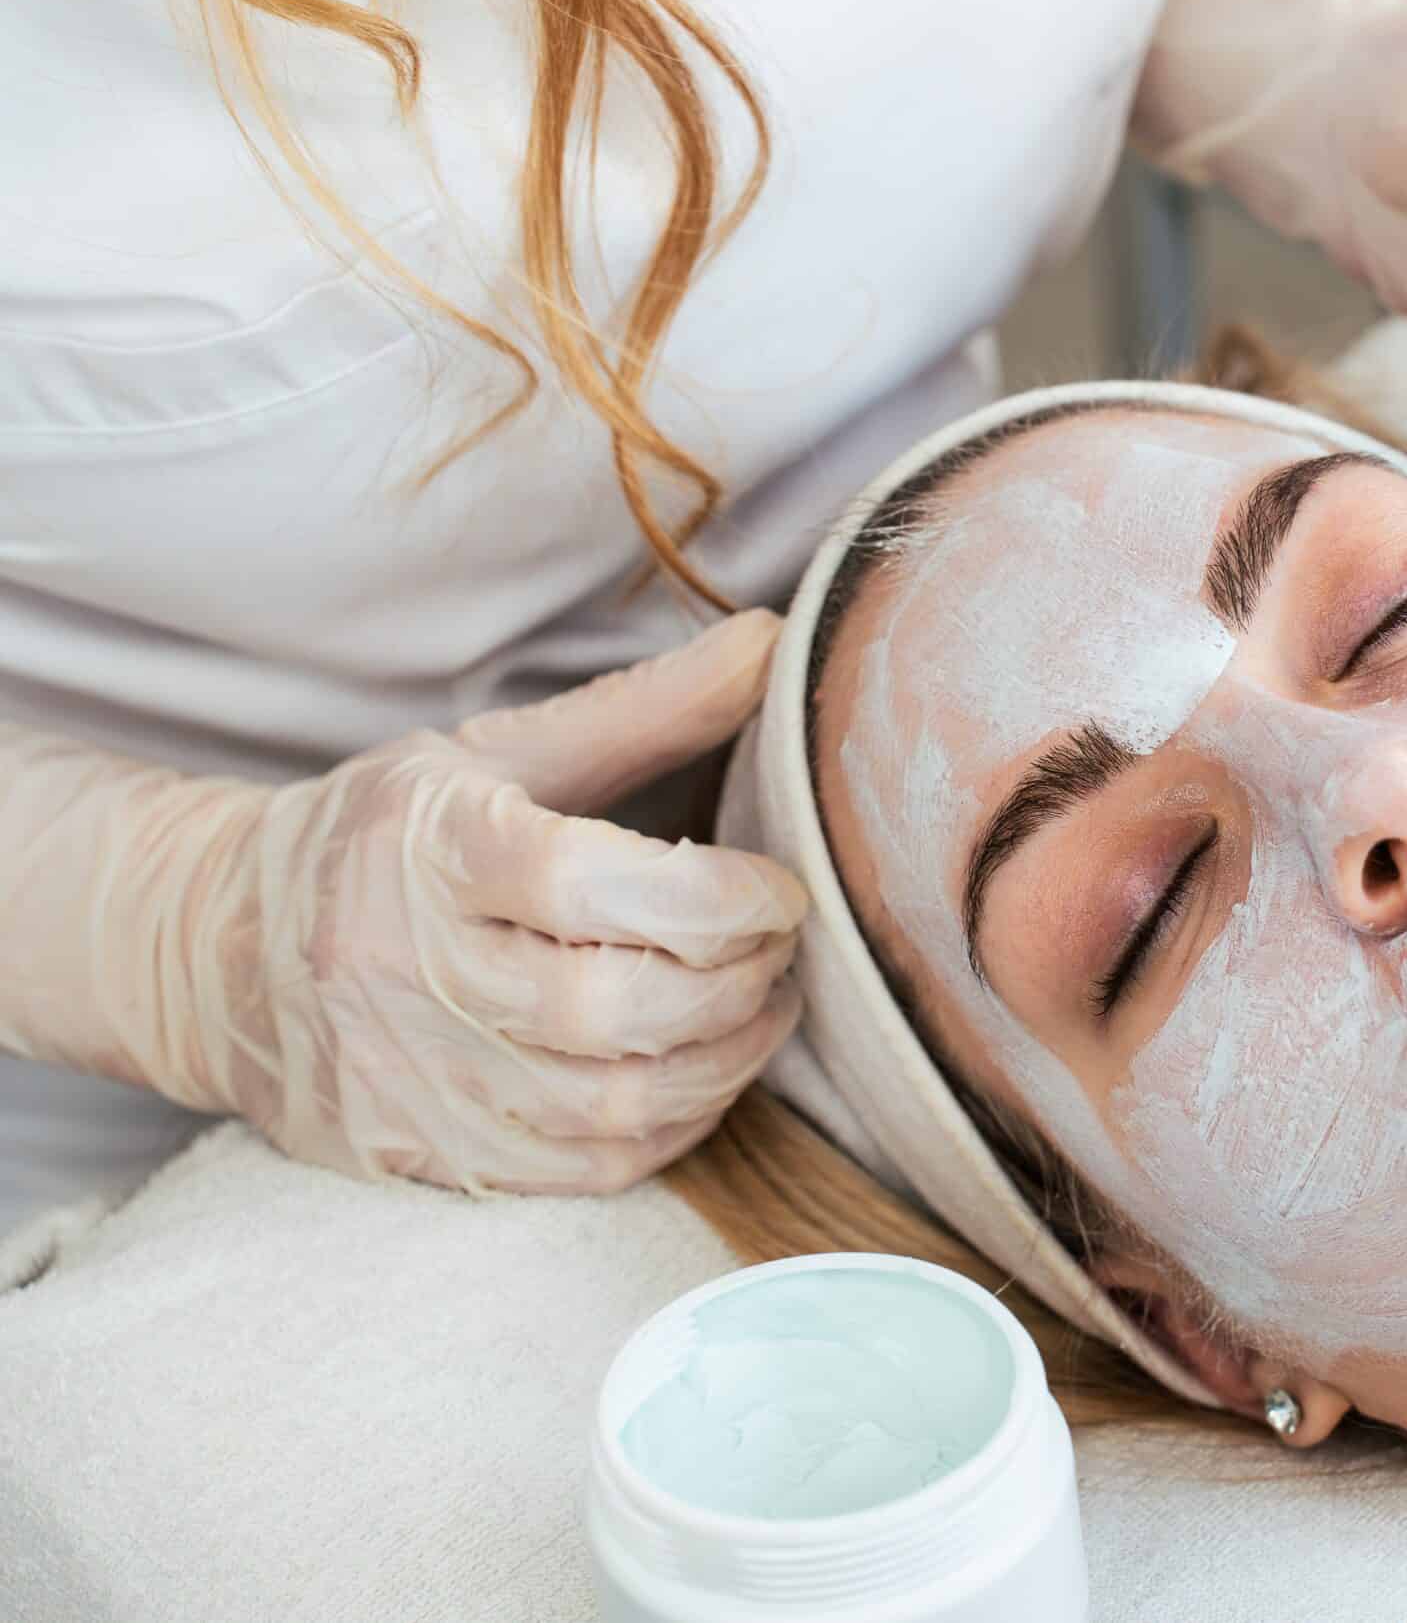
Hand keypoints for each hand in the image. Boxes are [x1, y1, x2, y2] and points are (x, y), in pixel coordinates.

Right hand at [56, 612, 805, 1194]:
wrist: (217, 953)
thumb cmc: (384, 837)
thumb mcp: (492, 753)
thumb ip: (642, 708)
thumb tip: (775, 644)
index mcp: (430, 850)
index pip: (587, 882)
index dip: (715, 895)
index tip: (780, 886)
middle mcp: (410, 970)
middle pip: (611, 1007)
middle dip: (735, 982)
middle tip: (781, 946)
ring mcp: (413, 1079)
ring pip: (612, 1102)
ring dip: (725, 1060)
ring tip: (762, 1005)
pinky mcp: (426, 1157)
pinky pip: (588, 1170)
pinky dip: (675, 1127)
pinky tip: (704, 1073)